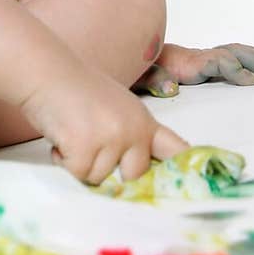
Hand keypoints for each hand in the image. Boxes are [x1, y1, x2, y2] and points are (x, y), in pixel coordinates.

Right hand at [21, 64, 188, 184]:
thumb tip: (134, 172)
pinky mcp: (86, 146)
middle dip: (109, 170)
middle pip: (134, 177)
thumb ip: (129, 134)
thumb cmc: (73, 89)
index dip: (189, 169)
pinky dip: (64, 160)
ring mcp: (112, 137)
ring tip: (71, 133)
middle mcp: (134, 129)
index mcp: (144, 120)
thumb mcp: (114, 107)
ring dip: (80, 163)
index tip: (208, 183)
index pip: (176, 149)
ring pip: (100, 178)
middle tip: (89, 144)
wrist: (45, 70)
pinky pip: (77, 173)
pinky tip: (61, 136)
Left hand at [133, 42, 253, 96]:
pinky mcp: (196, 67)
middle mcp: (194, 58)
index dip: (235, 70)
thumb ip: (152, 79)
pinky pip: (227, 59)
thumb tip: (172, 89)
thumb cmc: (128, 69)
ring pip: (233, 53)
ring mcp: (197, 61)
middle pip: (231, 52)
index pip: (216, 62)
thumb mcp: (136, 75)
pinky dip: (246, 61)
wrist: (118, 53)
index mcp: (183, 62)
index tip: (253, 81)